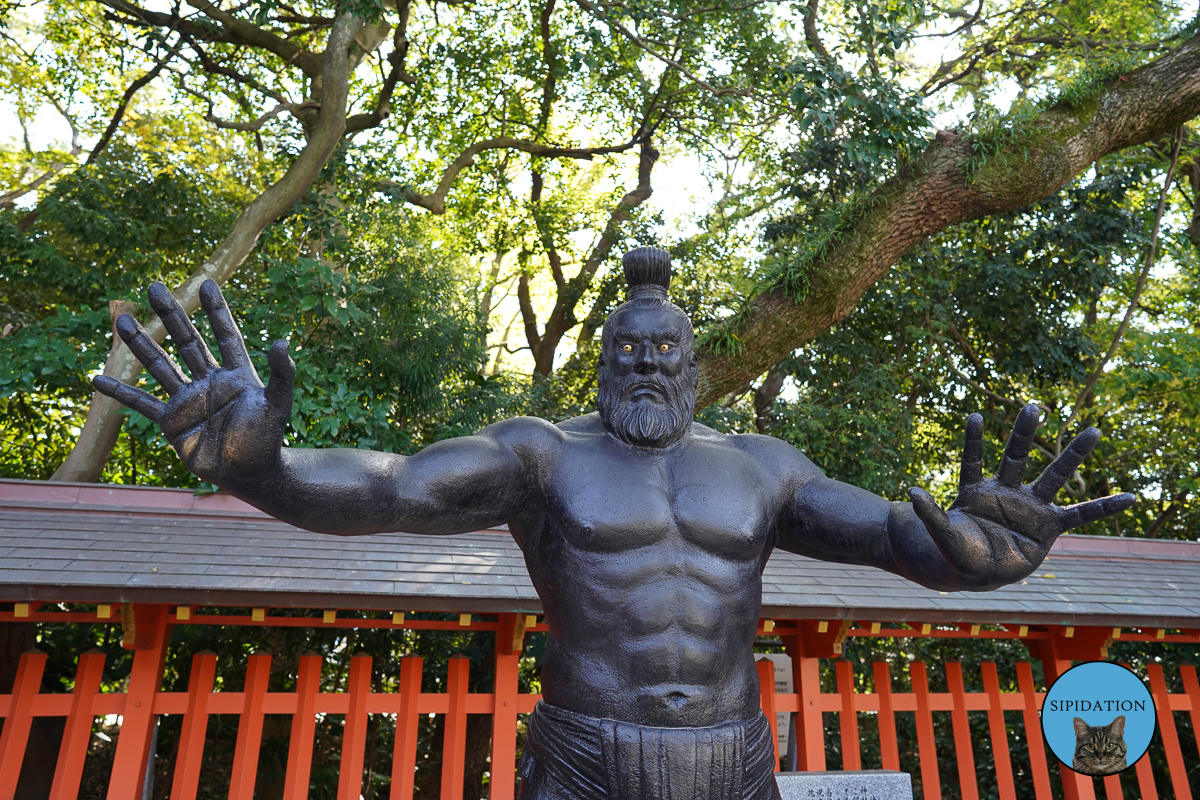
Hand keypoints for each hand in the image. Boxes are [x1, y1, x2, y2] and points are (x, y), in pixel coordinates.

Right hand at [93, 280, 294, 487]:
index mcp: (237, 374)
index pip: (226, 336)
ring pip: (160, 365)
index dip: (217, 311)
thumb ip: (282, 374)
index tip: (207, 283)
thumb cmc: (267, 440)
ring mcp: (188, 400)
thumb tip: (282, 342)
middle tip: (154, 286)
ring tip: (122, 321)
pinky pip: (141, 403)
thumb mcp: (277, 405)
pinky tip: (97, 379)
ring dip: (141, 344)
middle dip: (171, 315)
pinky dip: (120, 393)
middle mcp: (210, 381)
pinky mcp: (171, 422)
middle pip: (187, 341)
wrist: (250, 474)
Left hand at [907, 404, 1134, 587]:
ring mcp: (1028, 508)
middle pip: (1017, 457)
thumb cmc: (954, 551)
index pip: (973, 460)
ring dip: (1071, 455)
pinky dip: (1103, 507)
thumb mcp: (941, 534)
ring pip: (1052, 477)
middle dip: (1025, 433)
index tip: (975, 416)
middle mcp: (1005, 493)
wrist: (973, 572)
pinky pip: (1080, 516)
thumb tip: (911, 491)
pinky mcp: (1047, 527)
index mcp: (977, 492)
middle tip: (1033, 405)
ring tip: (1092, 431)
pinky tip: (1130, 497)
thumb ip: (930, 514)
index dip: (973, 440)